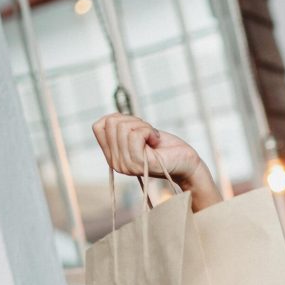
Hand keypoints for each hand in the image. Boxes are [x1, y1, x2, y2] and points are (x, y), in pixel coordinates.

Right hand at [91, 114, 221, 209]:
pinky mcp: (139, 163)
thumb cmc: (164, 146)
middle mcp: (115, 163)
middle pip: (112, 124)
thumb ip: (119, 127)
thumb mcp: (137, 132)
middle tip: (148, 134)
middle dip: (133, 121)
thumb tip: (109, 119)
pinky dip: (150, 131)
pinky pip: (136, 134)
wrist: (185, 161)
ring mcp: (126, 165)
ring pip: (124, 128)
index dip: (119, 119)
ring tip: (153, 139)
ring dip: (144, 127)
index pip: (99, 126)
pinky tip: (156, 141)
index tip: (136, 129)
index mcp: (112, 156)